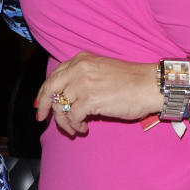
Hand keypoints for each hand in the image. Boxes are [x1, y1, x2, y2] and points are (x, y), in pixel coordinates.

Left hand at [35, 52, 160, 135]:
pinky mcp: (90, 100)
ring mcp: (83, 84)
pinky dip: (75, 125)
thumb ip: (81, 78)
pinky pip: (72, 116)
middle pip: (49, 88)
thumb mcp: (100, 70)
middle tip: (42, 119)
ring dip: (64, 122)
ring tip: (74, 129)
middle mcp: (78, 69)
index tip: (40, 104)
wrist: (149, 85)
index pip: (53, 76)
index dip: (44, 91)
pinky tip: (84, 129)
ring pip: (60, 106)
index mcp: (80, 60)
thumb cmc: (130, 81)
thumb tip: (65, 97)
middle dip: (42, 106)